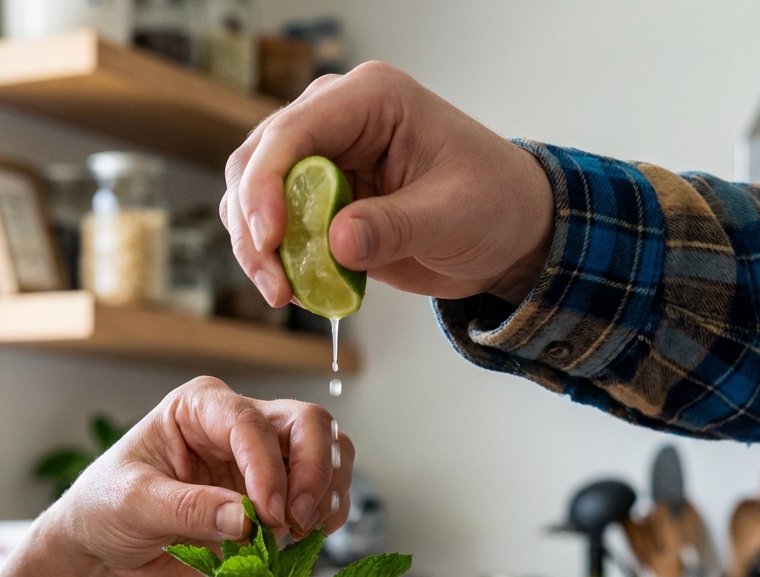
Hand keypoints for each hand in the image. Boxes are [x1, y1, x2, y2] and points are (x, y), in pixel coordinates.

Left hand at [47, 375, 354, 576]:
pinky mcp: (278, 495)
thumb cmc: (106, 511)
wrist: (110, 554)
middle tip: (296, 520)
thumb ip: (188, 509)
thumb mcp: (132, 505)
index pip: (250, 422)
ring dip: (328, 492)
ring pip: (328, 450)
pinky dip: (328, 513)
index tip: (266, 514)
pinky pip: (325, 491)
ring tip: (302, 531)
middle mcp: (239, 423)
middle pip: (307, 424)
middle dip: (313, 471)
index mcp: (199, 407)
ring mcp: (265, 459)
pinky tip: (306, 538)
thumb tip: (246, 520)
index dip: (267, 467)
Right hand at [221, 61, 554, 306]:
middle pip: (256, 163)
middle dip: (253, 226)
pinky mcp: (319, 201)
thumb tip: (336, 244)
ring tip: (285, 293)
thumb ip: (393, 228)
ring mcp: (323, 161)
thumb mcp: (452, 216)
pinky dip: (275, 260)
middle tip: (275, 283)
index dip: (266, 185)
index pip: (292, 132)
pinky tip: (298, 288)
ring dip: (256, 248)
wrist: (508, 233)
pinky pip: (273, 227)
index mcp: (371, 100)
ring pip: (251, 196)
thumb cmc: (494, 205)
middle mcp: (336, 121)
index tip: (270, 239)